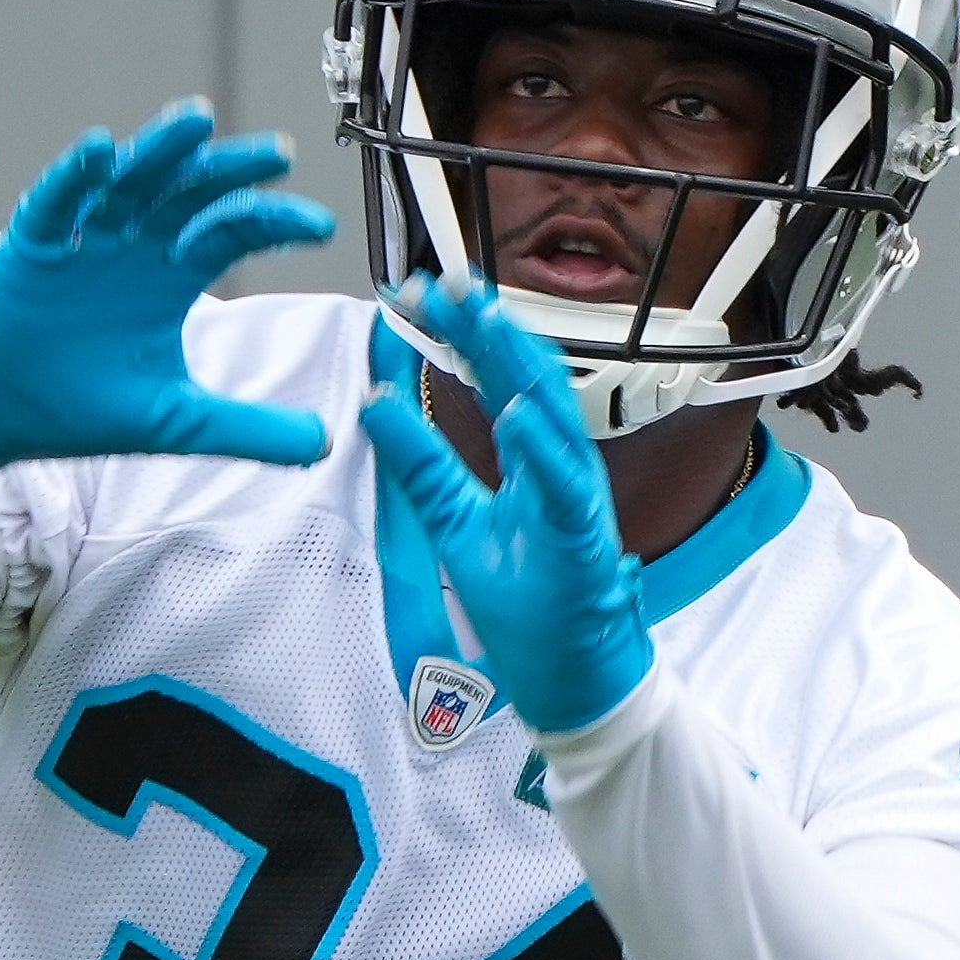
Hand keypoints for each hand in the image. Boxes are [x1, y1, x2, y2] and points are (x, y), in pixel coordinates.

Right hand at [0, 100, 338, 482]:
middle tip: (279, 154)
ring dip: (160, 150)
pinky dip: (73, 176)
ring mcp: (82, 239)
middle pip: (191, 192)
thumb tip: (322, 444)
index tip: (321, 226)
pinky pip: (53, 202)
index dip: (275, 222)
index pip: (233, 230)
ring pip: (128, 180)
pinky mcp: (30, 246)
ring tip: (194, 122)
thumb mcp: (176, 421)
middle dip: (233, 171)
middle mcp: (133, 244)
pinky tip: (98, 150)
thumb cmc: (78, 407)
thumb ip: (247, 428)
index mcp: (171, 275)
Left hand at [353, 279, 654, 738]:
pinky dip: (543, 450)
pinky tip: (516, 413)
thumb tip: (377, 405)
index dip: (464, 336)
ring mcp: (575, 501)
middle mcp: (558, 470)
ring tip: (483, 319)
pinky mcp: (583, 540)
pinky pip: (566, 487)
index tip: (423, 294)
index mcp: (532, 462)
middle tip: (448, 281)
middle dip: (488, 329)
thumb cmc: (529, 607)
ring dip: (517, 366)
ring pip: (551, 418)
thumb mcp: (455, 525)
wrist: (571, 678)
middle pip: (525, 383)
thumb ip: (423, 466)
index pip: (498, 383)